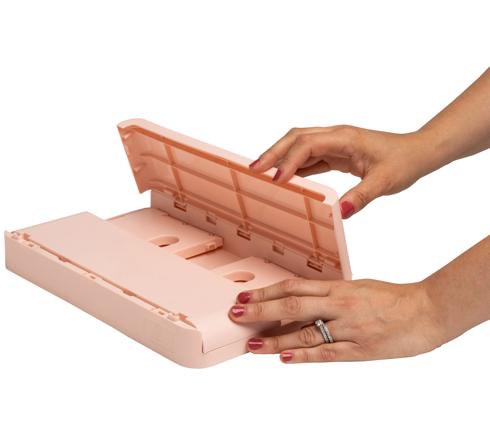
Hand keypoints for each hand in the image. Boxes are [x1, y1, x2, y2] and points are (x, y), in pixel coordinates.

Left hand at [228, 278, 445, 362]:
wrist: (426, 310)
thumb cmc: (392, 297)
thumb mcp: (358, 287)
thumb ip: (332, 294)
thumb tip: (306, 299)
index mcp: (338, 288)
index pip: (295, 287)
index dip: (267, 292)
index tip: (246, 296)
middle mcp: (339, 305)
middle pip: (292, 306)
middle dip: (261, 310)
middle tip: (236, 313)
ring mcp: (348, 327)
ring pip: (304, 332)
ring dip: (274, 339)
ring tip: (251, 344)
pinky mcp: (359, 349)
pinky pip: (326, 353)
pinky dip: (303, 355)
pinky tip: (283, 357)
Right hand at [249, 126, 433, 217]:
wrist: (418, 152)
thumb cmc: (404, 161)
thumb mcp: (385, 181)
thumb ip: (361, 196)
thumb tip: (339, 213)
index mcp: (345, 138)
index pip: (308, 145)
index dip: (289, 161)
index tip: (277, 179)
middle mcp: (336, 136)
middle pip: (295, 138)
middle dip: (273, 152)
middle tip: (253, 169)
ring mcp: (334, 144)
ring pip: (299, 146)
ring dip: (279, 157)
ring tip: (261, 173)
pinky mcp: (335, 154)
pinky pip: (309, 157)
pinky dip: (294, 166)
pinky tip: (285, 178)